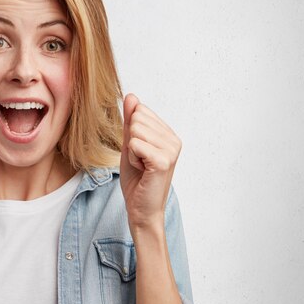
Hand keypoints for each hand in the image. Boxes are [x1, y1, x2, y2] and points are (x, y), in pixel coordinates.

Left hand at [119, 94, 180, 229]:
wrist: (140, 208)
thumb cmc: (137, 179)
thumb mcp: (130, 145)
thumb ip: (130, 121)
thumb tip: (131, 96)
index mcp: (169, 134)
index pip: (140, 111)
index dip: (130, 133)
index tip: (138, 152)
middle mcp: (174, 139)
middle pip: (136, 119)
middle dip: (130, 141)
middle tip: (139, 161)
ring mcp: (171, 150)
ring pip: (134, 131)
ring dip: (131, 151)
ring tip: (141, 166)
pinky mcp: (164, 160)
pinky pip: (135, 144)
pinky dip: (132, 158)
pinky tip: (143, 171)